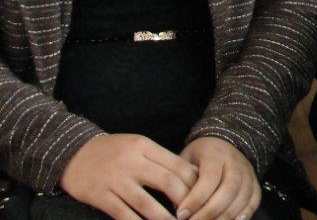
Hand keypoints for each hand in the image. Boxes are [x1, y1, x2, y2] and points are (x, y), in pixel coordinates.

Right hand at [61, 133, 197, 219]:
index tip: (202, 195)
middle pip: (167, 182)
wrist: (72, 152)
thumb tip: (190, 175)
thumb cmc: (113, 151)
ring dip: (164, 218)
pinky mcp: (100, 196)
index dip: (192, 182)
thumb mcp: (138, 146)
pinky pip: (123, 214)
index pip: (177, 164)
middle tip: (193, 213)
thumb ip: (160, 159)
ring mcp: (115, 179)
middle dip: (184, 200)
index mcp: (144, 146)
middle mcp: (132, 161)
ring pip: (146, 203)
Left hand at [176, 138, 258, 219]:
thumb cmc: (198, 158)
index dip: (196, 199)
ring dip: (226, 216)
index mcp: (215, 154)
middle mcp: (235, 162)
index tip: (182, 214)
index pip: (209, 178)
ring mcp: (247, 171)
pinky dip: (246, 213)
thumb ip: (182, 181)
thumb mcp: (185, 161)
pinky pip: (254, 199)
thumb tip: (178, 207)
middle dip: (211, 211)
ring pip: (243, 196)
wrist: (221, 143)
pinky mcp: (255, 181)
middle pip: (229, 188)